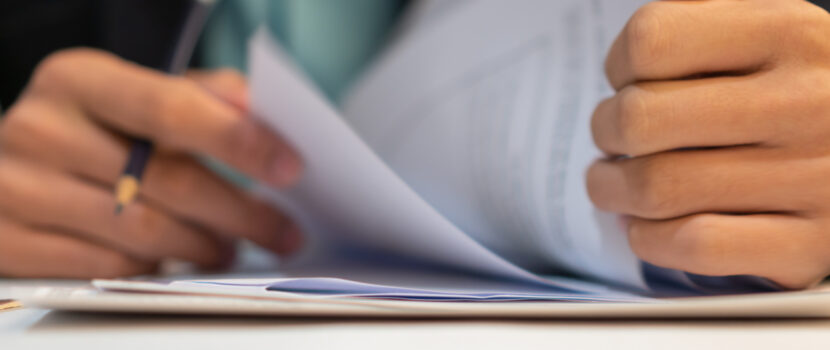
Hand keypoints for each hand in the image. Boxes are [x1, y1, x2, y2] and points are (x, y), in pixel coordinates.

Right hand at [0, 49, 302, 277]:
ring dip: (204, 246)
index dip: (239, 140)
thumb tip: (257, 108)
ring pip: (145, 232)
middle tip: (282, 230)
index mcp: (79, 80)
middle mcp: (43, 129)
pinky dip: (157, 269)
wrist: (1, 164)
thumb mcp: (129, 94)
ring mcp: (20, 189)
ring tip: (231, 248)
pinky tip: (178, 262)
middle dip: (242, 212)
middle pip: (169, 181)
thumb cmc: (84, 128)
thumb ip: (196, 94)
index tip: (290, 167)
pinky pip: (109, 268)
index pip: (173, 108)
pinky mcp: (11, 242)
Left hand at [588, 0, 829, 288]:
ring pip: (657, 188)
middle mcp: (807, 102)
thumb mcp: (769, 32)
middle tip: (611, 141)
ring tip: (614, 183)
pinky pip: (695, 246)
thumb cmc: (803, 90)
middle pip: (640, 119)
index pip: (651, 39)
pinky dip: (650, 239)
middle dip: (605, 133)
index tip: (626, 84)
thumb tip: (627, 51)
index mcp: (789, 32)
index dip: (617, 66)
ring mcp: (815, 178)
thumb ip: (701, 21)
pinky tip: (647, 227)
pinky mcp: (810, 244)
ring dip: (611, 190)